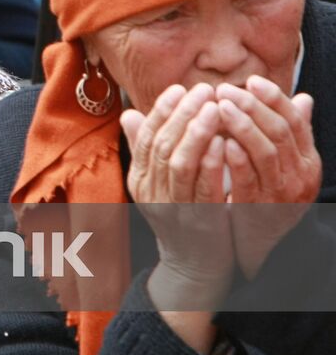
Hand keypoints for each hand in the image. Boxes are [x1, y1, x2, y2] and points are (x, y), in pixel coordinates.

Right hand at [121, 84, 233, 308]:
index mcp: (139, 179)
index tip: (180, 88)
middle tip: (203, 90)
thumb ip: (145, 149)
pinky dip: (212, 162)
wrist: (193, 266)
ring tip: (214, 108)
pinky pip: (203, 187)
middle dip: (183, 113)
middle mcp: (151, 192)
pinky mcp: (198, 222)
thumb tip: (129, 114)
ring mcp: (173, 208)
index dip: (162, 111)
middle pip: (163, 145)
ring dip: (197, 131)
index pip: (146, 137)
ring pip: (180, 162)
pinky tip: (224, 141)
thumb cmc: (180, 216)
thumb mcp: (157, 182)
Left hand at [216, 76, 320, 278]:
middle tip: (226, 89)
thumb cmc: (269, 194)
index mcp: (308, 160)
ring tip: (221, 107)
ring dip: (243, 126)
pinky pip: (249, 181)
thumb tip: (303, 98)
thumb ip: (288, 133)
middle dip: (254, 107)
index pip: (296, 120)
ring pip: (267, 152)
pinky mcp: (260, 210)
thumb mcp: (284, 164)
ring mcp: (283, 194)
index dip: (275, 98)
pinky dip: (236, 159)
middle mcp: (301, 176)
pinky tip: (220, 141)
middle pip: (281, 132)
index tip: (252, 80)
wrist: (264, 245)